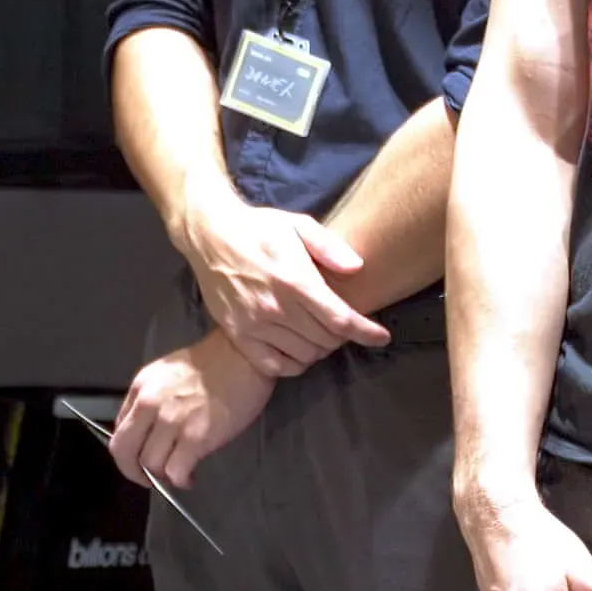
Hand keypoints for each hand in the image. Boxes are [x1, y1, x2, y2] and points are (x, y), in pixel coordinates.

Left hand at [109, 333, 270, 491]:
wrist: (242, 355)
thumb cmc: (210, 364)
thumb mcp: (165, 375)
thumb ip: (148, 401)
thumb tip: (143, 433)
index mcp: (140, 389)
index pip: (117, 432)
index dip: (128, 453)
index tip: (141, 460)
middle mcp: (149, 405)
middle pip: (124, 452)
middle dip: (134, 472)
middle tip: (150, 479)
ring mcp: (172, 421)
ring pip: (150, 465)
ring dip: (162, 477)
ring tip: (178, 474)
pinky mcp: (196, 436)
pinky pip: (176, 471)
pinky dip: (180, 480)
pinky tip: (190, 476)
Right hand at [177, 193, 384, 375]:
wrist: (209, 235)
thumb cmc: (259, 228)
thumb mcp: (298, 225)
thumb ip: (329, 247)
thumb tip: (357, 268)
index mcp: (294, 280)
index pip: (340, 319)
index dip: (366, 332)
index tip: (382, 336)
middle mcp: (275, 307)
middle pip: (326, 340)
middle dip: (342, 336)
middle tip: (341, 324)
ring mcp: (255, 324)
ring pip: (305, 355)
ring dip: (320, 349)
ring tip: (319, 334)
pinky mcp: (238, 335)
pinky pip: (276, 365)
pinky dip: (294, 363)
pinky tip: (297, 348)